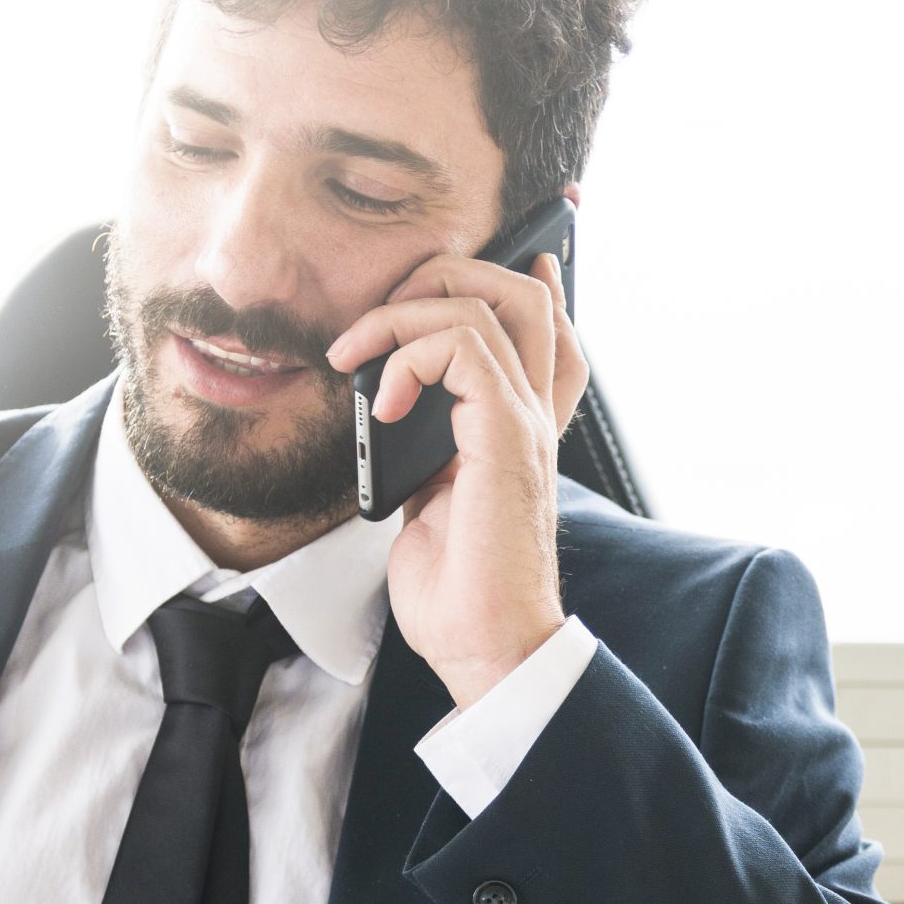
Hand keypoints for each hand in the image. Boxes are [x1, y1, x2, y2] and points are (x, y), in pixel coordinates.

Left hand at [326, 245, 589, 709]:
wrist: (486, 651)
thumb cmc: (460, 598)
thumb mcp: (431, 506)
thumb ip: (426, 453)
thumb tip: (388, 415)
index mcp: (519, 434)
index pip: (547, 335)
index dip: (532, 283)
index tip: (501, 252)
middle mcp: (534, 419)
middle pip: (527, 298)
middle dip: (449, 275)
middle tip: (384, 307)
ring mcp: (525, 425)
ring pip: (492, 306)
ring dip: (405, 313)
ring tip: (356, 355)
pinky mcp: (506, 439)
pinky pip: (463, 348)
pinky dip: (409, 356)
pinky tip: (380, 400)